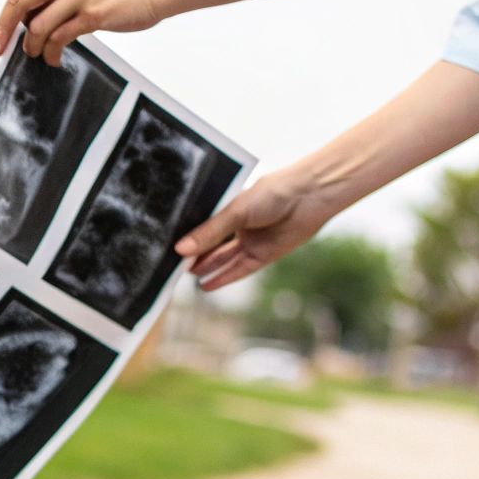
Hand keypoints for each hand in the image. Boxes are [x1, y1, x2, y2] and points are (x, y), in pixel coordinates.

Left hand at [0, 0, 167, 65]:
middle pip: (19, 4)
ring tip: (41, 55)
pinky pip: (60, 38)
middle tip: (3, 50)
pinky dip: (52, 53)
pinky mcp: (93, 14)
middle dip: (5, 31)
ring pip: (38, 26)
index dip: (4, 20)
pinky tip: (55, 58)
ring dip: (34, 47)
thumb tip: (26, 23)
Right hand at [174, 166, 341, 290]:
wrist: (311, 197)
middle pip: (211, 244)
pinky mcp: (264, 255)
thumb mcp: (235, 212)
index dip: (186, 237)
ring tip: (184, 276)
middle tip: (170, 266)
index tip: (167, 248)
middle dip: (193, 255)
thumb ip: (210, 233)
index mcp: (228, 207)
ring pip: (223, 258)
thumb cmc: (274, 193)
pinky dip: (224, 277)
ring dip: (206, 267)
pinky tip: (206, 285)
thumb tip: (181, 250)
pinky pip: (239, 269)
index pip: (201, 226)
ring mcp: (251, 240)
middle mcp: (238, 225)